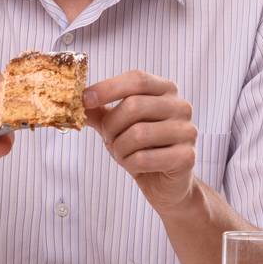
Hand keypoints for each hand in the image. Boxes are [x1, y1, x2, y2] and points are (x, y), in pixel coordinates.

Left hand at [84, 71, 197, 211]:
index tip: (85, 100)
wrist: (166, 184)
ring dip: (120, 148)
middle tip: (108, 138)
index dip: (108, 87)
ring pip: (138, 134)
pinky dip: (130, 164)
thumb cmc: (143, 148)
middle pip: (134, 105)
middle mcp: (181, 106)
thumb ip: (99, 110)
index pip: (137, 79)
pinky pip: (144, 158)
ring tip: (122, 154)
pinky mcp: (187, 156)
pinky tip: (135, 165)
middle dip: (111, 126)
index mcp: (166, 90)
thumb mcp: (117, 124)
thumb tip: (75, 100)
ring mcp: (187, 131)